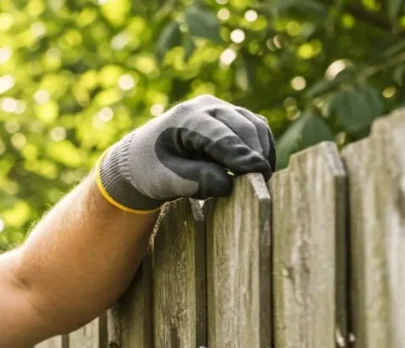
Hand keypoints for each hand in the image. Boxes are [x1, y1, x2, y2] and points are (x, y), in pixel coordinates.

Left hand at [95, 94, 275, 212]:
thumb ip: (195, 180)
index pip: (220, 136)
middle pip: (243, 127)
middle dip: (255, 154)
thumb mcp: (165, 180)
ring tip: (260, 179)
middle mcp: (205, 106)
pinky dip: (260, 147)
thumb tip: (229, 184)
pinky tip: (257, 168)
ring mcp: (220, 108)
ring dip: (262, 151)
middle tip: (262, 184)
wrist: (142, 157)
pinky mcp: (231, 117)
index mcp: (185, 118)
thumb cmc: (150, 170)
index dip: (241, 155)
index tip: (258, 174)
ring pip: (254, 125)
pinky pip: (255, 128)